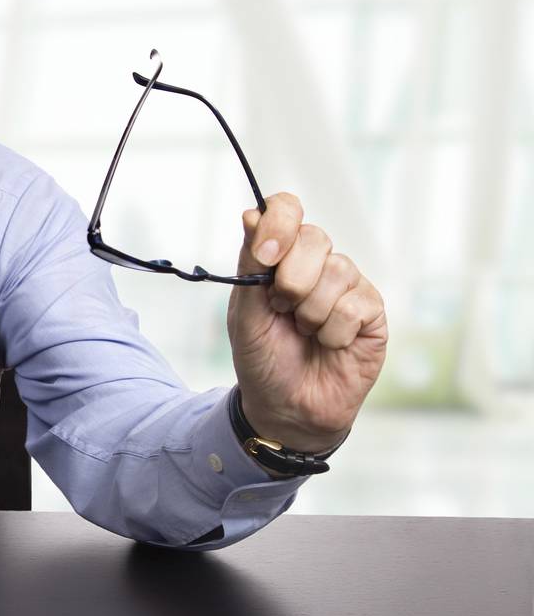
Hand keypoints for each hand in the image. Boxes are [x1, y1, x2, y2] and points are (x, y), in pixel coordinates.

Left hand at [226, 192, 387, 453]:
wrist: (287, 406)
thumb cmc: (263, 357)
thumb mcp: (244, 311)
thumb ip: (249, 263)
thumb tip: (251, 214)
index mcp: (281, 256)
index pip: (287, 209)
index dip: (279, 224)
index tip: (265, 255)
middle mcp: (317, 263)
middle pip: (315, 238)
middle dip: (291, 281)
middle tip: (281, 310)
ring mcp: (347, 285)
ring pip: (338, 272)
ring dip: (311, 312)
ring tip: (304, 333)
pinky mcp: (372, 311)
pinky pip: (355, 305)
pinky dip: (333, 332)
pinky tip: (329, 345)